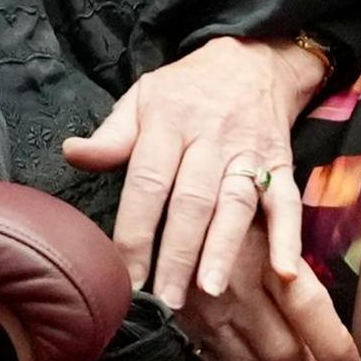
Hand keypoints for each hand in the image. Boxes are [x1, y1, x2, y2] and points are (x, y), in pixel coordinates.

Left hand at [60, 37, 360, 360]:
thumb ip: (112, 134)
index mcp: (170, 122)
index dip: (135, 231)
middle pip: (192, 201)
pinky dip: (287, 237)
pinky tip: (284, 272)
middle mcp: (210, 139)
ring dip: (223, 249)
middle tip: (164, 301)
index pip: (148, 183)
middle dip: (177, 253)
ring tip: (210, 291)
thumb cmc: (188, 89)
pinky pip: (286, 203)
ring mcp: (249, 152)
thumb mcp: (143, 97)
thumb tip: (72, 152)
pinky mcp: (281, 164)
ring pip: (236, 204)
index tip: (124, 276)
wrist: (256, 60)